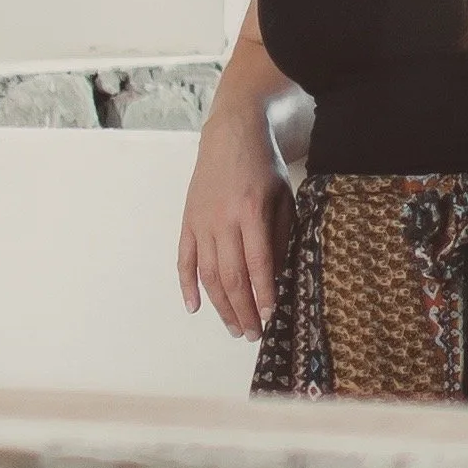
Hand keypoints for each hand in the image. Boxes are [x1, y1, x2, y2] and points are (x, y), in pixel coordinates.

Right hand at [177, 108, 295, 341]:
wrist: (230, 132)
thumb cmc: (263, 163)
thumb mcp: (284, 194)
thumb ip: (280, 234)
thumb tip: (275, 275)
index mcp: (251, 211)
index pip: (258, 263)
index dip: (264, 293)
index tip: (270, 317)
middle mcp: (222, 220)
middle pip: (230, 276)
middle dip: (243, 309)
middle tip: (253, 334)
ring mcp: (201, 221)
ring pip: (207, 274)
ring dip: (220, 306)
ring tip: (234, 328)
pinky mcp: (187, 220)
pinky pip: (184, 259)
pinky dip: (187, 286)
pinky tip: (195, 308)